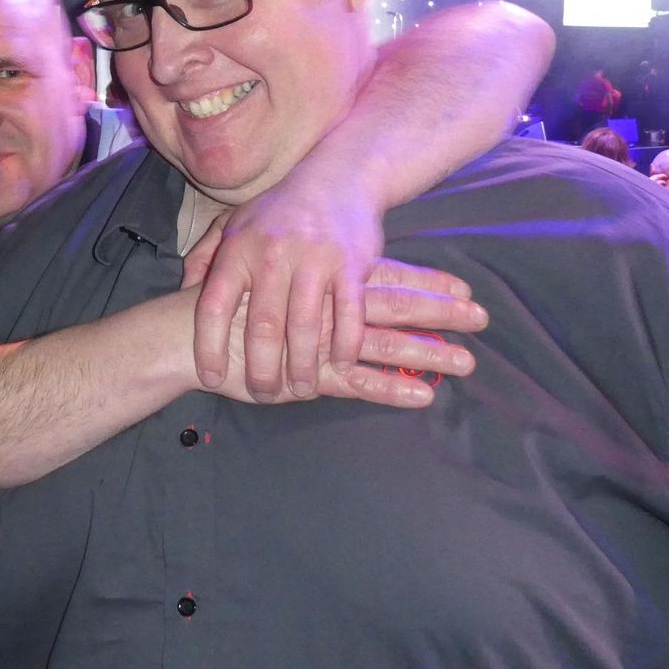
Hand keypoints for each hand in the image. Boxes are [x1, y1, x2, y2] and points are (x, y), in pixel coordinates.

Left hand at [186, 164, 475, 398]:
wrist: (338, 176)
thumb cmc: (279, 210)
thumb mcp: (233, 224)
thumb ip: (205, 257)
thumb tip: (183, 292)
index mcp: (239, 249)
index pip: (214, 306)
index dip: (208, 347)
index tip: (210, 379)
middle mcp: (273, 254)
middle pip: (261, 326)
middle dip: (260, 369)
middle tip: (262, 393)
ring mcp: (314, 259)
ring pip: (304, 327)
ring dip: (301, 366)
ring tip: (299, 389)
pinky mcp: (352, 264)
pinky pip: (348, 315)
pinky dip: (344, 345)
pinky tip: (339, 365)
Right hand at [201, 267, 480, 408]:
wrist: (184, 333)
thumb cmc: (223, 303)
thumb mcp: (264, 273)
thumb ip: (295, 275)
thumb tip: (331, 272)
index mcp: (320, 279)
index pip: (384, 278)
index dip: (425, 283)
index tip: (464, 288)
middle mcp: (325, 304)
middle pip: (394, 305)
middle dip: (440, 312)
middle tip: (483, 316)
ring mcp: (319, 340)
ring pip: (383, 344)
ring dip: (428, 351)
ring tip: (468, 360)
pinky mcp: (307, 374)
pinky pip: (356, 383)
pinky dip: (391, 389)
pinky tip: (423, 396)